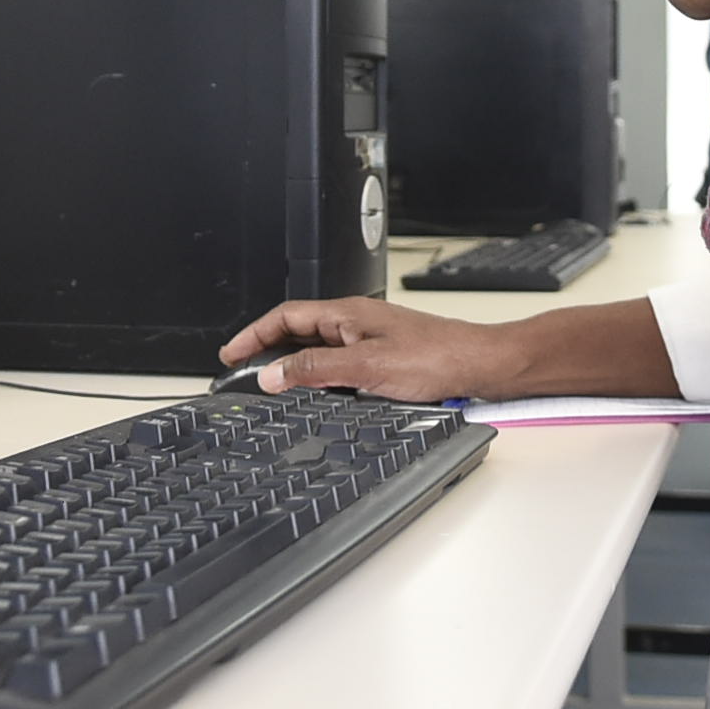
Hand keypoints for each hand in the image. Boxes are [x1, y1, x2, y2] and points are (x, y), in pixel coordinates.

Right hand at [218, 297, 510, 402]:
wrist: (479, 366)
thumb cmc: (436, 358)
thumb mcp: (365, 366)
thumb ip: (316, 370)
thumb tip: (274, 374)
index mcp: (347, 313)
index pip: (285, 316)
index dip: (253, 334)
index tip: (230, 354)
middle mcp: (355, 322)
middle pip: (298, 331)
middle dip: (266, 350)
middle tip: (242, 373)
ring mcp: (369, 339)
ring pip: (317, 349)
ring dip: (292, 365)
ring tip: (271, 386)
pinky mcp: (383, 358)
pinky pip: (337, 363)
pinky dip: (318, 377)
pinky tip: (317, 395)